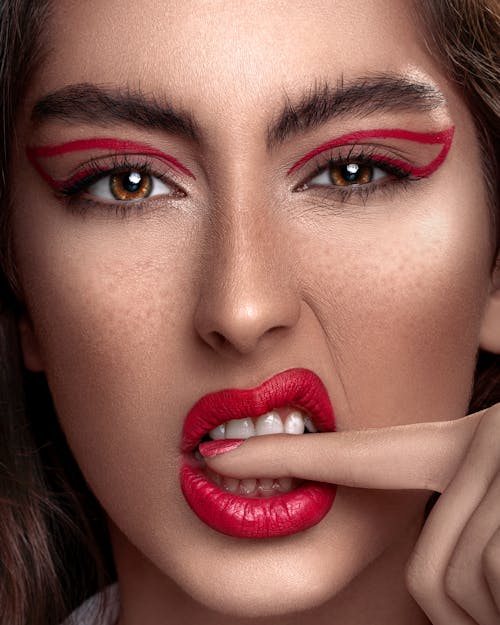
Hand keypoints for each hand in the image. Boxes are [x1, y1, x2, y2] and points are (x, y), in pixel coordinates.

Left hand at [202, 405, 499, 623]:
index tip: (216, 457)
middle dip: (467, 592)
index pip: (352, 456)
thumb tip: (431, 576)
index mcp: (455, 446)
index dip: (278, 456)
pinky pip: (491, 602)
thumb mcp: (499, 487)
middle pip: (429, 572)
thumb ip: (454, 510)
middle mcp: (476, 451)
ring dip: (495, 603)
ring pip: (460, 589)